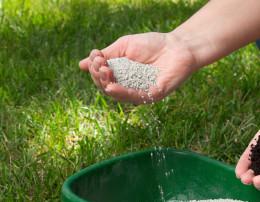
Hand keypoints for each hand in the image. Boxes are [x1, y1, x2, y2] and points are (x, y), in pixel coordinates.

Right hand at [79, 32, 198, 104]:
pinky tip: (112, 86)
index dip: (95, 68)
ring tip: (103, 73)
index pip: (102, 77)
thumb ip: (106, 55)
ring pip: (118, 95)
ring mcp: (141, 93)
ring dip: (107, 84)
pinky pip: (134, 98)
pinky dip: (121, 93)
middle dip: (99, 76)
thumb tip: (81, 64)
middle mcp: (129, 87)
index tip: (96, 55)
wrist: (178, 45)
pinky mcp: (153, 96)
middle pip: (107, 88)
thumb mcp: (124, 46)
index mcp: (121, 76)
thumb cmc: (153, 44)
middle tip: (100, 64)